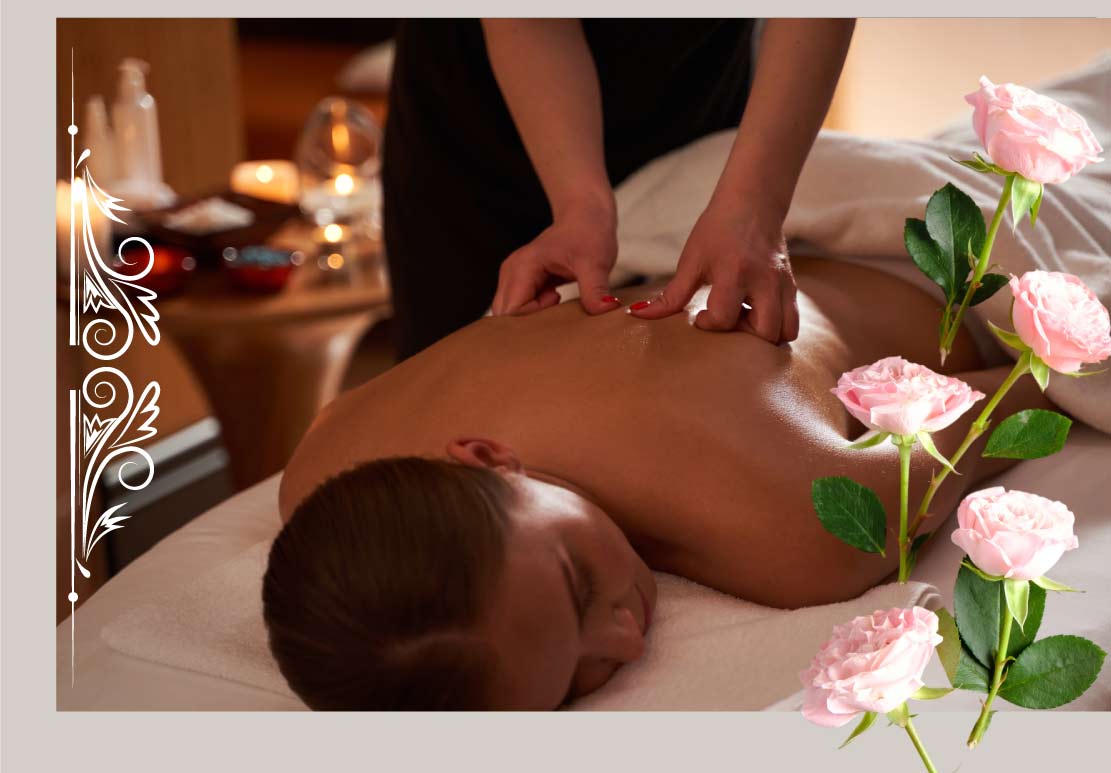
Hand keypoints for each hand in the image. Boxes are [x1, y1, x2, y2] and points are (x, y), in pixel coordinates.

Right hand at [491, 203, 620, 315]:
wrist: (586, 215)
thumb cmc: (588, 233)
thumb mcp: (595, 262)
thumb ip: (595, 288)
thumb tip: (604, 310)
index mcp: (522, 268)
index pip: (512, 310)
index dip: (533, 319)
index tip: (557, 302)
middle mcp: (511, 273)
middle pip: (505, 315)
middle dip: (529, 324)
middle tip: (558, 308)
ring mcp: (514, 278)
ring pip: (511, 313)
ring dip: (533, 318)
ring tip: (557, 300)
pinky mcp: (523, 283)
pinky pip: (520, 307)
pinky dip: (536, 312)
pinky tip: (555, 300)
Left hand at [628, 197, 799, 342]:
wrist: (752, 204)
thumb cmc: (717, 231)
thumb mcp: (691, 261)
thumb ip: (671, 295)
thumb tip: (639, 315)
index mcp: (735, 272)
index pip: (725, 316)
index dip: (709, 324)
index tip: (700, 316)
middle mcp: (764, 280)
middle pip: (765, 331)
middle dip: (744, 339)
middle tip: (727, 323)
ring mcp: (782, 284)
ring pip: (786, 331)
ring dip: (764, 336)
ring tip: (743, 321)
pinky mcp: (791, 286)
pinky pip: (792, 321)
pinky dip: (775, 327)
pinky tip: (754, 314)